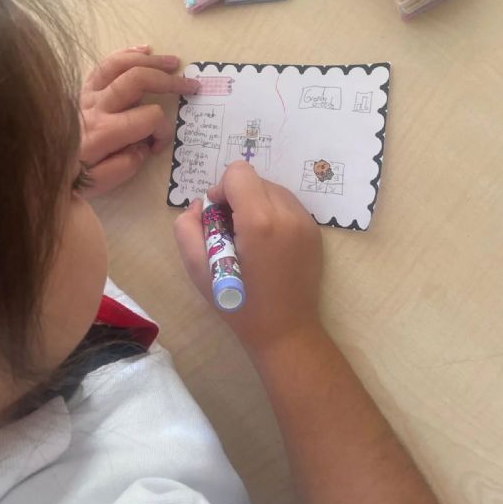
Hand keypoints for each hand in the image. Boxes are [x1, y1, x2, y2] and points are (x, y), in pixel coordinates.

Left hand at [80, 46, 198, 196]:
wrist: (31, 163)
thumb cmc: (67, 178)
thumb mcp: (98, 183)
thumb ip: (126, 165)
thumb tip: (145, 145)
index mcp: (103, 132)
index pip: (149, 118)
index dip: (163, 130)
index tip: (159, 145)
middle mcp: (95, 106)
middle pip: (138, 80)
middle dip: (169, 81)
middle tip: (191, 85)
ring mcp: (85, 93)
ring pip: (121, 65)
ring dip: (151, 61)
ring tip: (173, 62)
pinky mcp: (79, 88)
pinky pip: (103, 64)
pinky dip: (126, 54)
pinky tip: (144, 50)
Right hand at [174, 162, 323, 354]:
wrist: (285, 331)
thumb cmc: (238, 304)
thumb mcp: (199, 270)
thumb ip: (188, 228)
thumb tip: (201, 204)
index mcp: (260, 220)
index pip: (238, 173)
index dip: (221, 190)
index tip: (218, 217)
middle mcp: (288, 214)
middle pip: (255, 179)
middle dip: (238, 198)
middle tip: (231, 231)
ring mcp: (306, 222)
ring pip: (273, 189)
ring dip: (256, 204)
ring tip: (249, 238)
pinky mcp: (315, 231)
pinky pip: (288, 205)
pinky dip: (273, 214)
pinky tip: (267, 244)